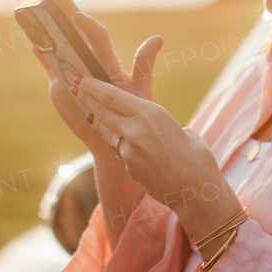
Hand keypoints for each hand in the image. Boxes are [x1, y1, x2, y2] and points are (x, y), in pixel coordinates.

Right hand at [31, 0, 162, 150]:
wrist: (115, 138)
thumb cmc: (132, 112)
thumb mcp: (141, 88)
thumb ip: (144, 64)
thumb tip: (157, 39)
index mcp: (108, 60)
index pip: (97, 37)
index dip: (88, 26)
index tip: (77, 15)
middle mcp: (89, 61)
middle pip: (75, 31)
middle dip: (64, 11)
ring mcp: (73, 72)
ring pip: (58, 45)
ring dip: (47, 29)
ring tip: (34, 11)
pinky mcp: (61, 85)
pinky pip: (49, 65)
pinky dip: (41, 54)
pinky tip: (33, 42)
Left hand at [71, 75, 242, 251]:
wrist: (196, 192)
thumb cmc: (198, 158)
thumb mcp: (183, 131)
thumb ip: (163, 127)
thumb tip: (154, 130)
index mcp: (151, 113)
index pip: (112, 96)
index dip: (93, 86)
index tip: (80, 78)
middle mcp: (135, 130)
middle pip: (102, 110)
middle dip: (87, 98)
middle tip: (73, 88)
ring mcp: (128, 151)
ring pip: (107, 130)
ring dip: (97, 119)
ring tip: (88, 110)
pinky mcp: (128, 167)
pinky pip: (121, 150)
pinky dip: (121, 144)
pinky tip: (124, 143)